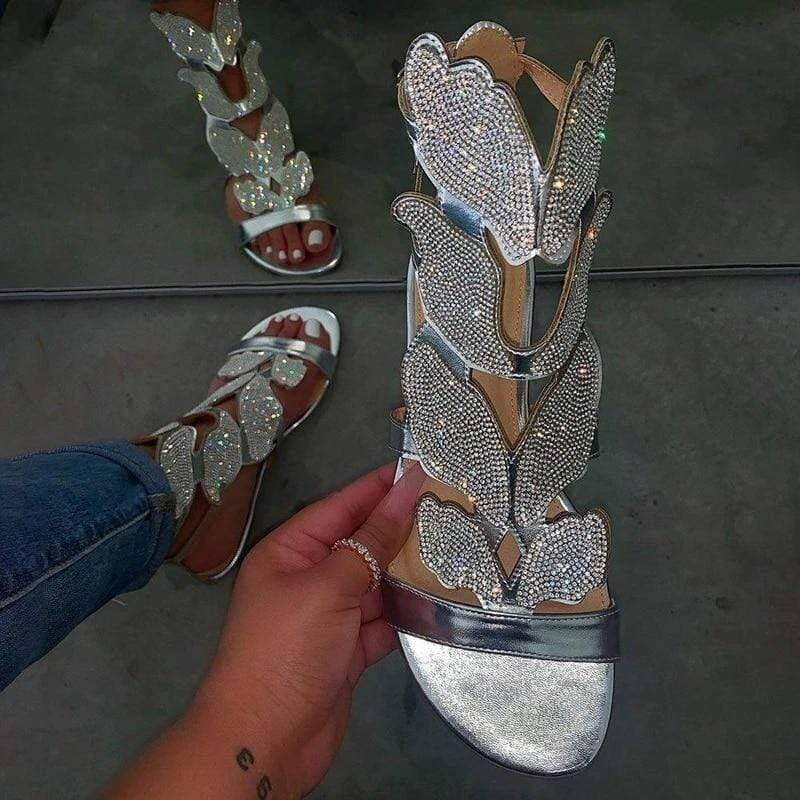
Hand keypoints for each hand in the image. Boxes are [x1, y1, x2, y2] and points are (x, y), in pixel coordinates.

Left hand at [106, 462, 423, 799]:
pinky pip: (381, 621)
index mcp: (289, 552)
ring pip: (375, 583)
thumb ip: (372, 541)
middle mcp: (308, 578)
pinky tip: (437, 601)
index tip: (420, 469)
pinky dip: (404, 614)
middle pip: (360, 545)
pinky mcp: (347, 650)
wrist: (265, 740)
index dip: (378, 488)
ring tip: (454, 548)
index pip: (339, 508)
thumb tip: (404, 490)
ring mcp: (328, 616)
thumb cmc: (287, 649)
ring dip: (407, 573)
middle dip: (399, 530)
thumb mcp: (330, 586)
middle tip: (449, 508)